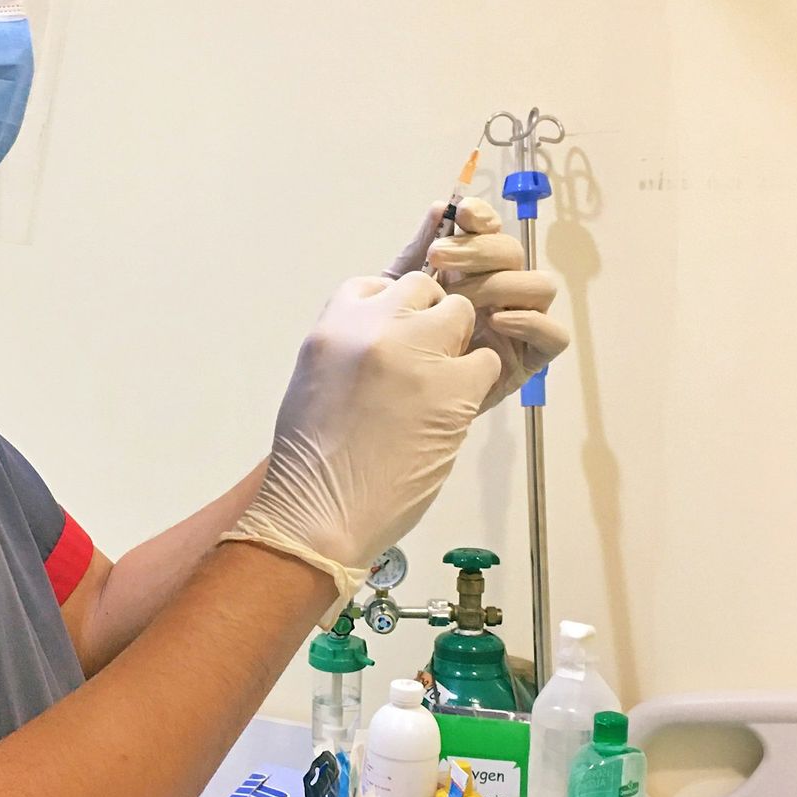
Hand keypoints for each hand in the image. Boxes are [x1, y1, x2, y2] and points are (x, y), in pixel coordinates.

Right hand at [223, 273, 501, 617]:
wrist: (322, 511)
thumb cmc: (311, 460)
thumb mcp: (313, 380)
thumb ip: (347, 344)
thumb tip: (383, 332)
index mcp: (332, 324)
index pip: (373, 285)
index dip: (390, 310)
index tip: (392, 339)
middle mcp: (374, 327)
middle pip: (420, 289)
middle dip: (427, 319)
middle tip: (422, 362)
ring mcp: (416, 353)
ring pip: (459, 314)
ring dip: (456, 345)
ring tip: (439, 386)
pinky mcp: (454, 387)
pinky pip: (484, 361)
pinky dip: (475, 383)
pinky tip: (452, 411)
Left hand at [387, 200, 568, 411]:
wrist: (387, 406)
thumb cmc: (394, 349)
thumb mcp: (398, 297)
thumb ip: (417, 253)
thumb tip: (440, 207)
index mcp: (472, 271)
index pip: (490, 233)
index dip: (482, 219)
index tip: (462, 214)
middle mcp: (501, 291)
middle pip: (513, 253)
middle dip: (478, 250)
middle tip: (439, 259)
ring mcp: (519, 323)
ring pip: (540, 285)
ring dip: (501, 284)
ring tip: (462, 299)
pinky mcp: (529, 359)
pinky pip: (553, 335)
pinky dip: (529, 321)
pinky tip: (494, 321)